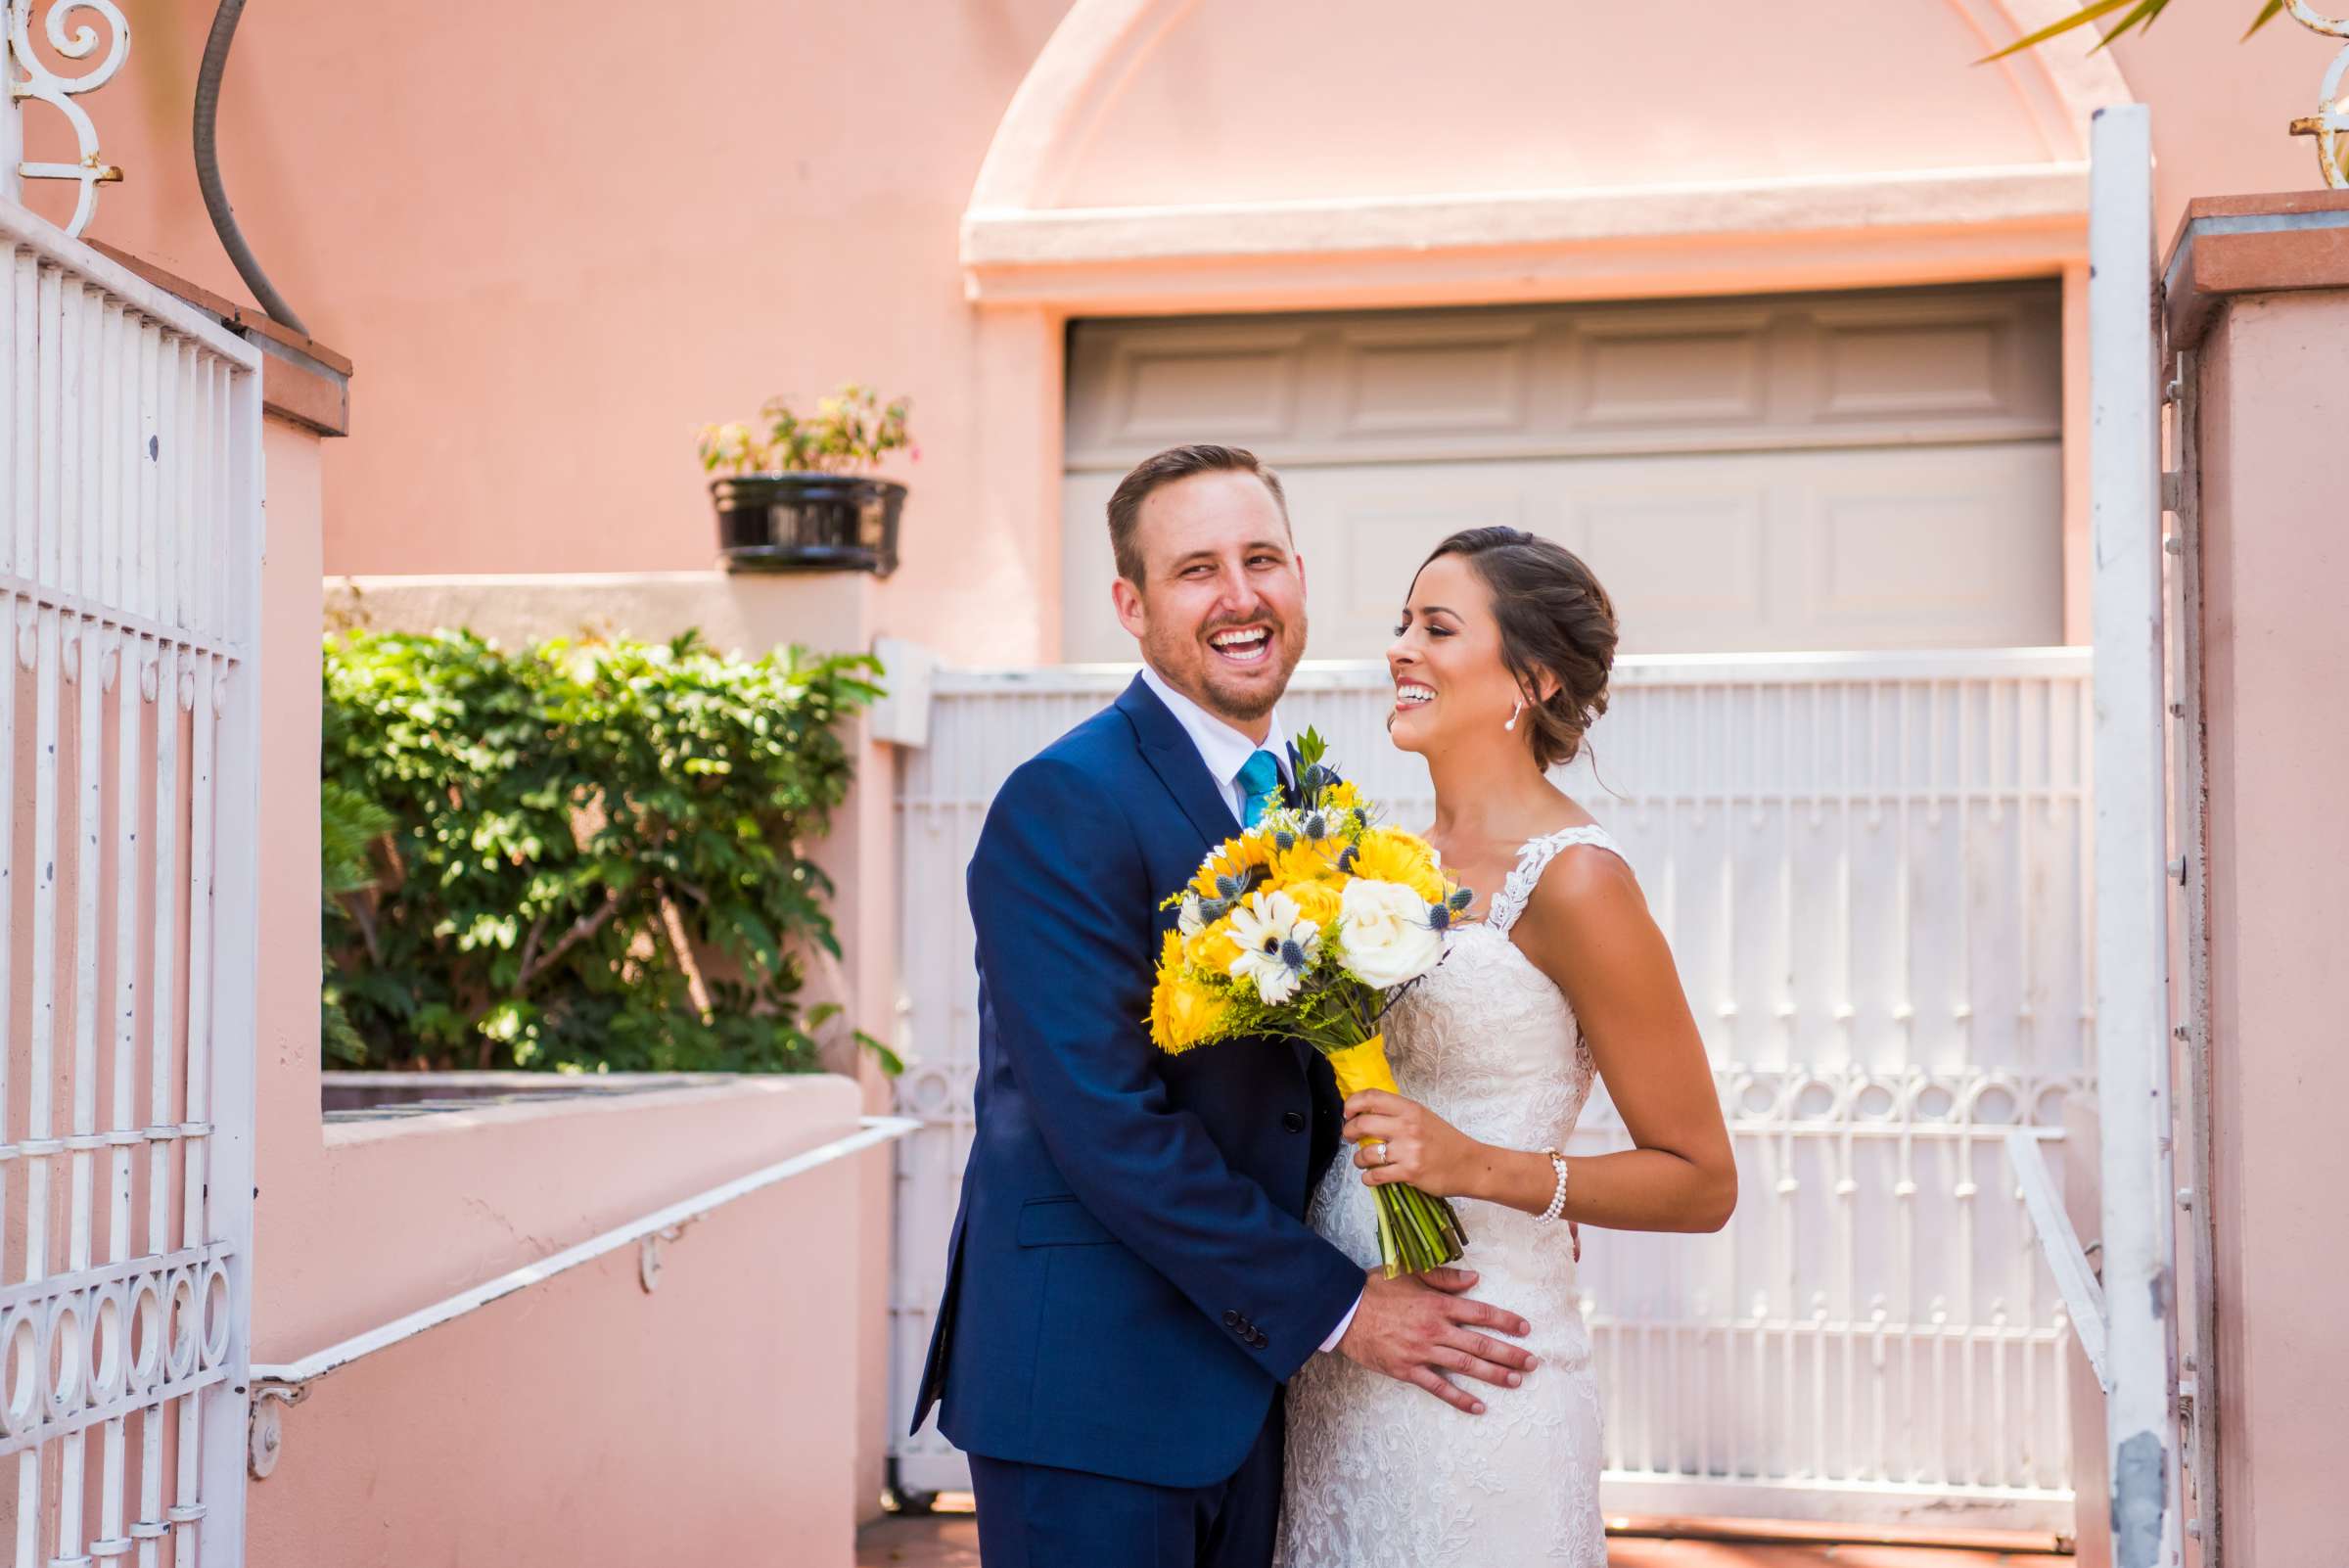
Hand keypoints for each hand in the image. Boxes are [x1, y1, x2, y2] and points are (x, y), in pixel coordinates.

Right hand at [1335, 1266, 1536, 1415]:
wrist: (1344, 1311)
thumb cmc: (1376, 1288)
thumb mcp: (1410, 1272)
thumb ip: (1444, 1277)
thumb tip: (1474, 1279)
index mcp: (1438, 1304)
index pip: (1481, 1313)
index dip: (1506, 1321)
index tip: (1525, 1329)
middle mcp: (1435, 1329)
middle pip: (1480, 1344)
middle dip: (1510, 1354)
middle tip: (1532, 1363)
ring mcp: (1422, 1352)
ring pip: (1465, 1366)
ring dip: (1493, 1375)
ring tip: (1516, 1382)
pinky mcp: (1408, 1370)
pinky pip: (1439, 1387)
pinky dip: (1460, 1398)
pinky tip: (1479, 1407)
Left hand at [1343, 1090, 1484, 1198]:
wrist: (1471, 1165)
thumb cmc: (1447, 1142)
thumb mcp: (1424, 1118)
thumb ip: (1399, 1115)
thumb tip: (1367, 1115)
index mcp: (1411, 1109)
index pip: (1372, 1097)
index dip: (1353, 1103)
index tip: (1347, 1112)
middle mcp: (1408, 1126)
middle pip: (1363, 1123)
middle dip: (1349, 1132)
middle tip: (1350, 1137)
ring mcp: (1408, 1150)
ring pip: (1366, 1153)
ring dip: (1358, 1159)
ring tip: (1362, 1161)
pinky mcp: (1409, 1172)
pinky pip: (1376, 1176)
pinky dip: (1368, 1178)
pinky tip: (1371, 1177)